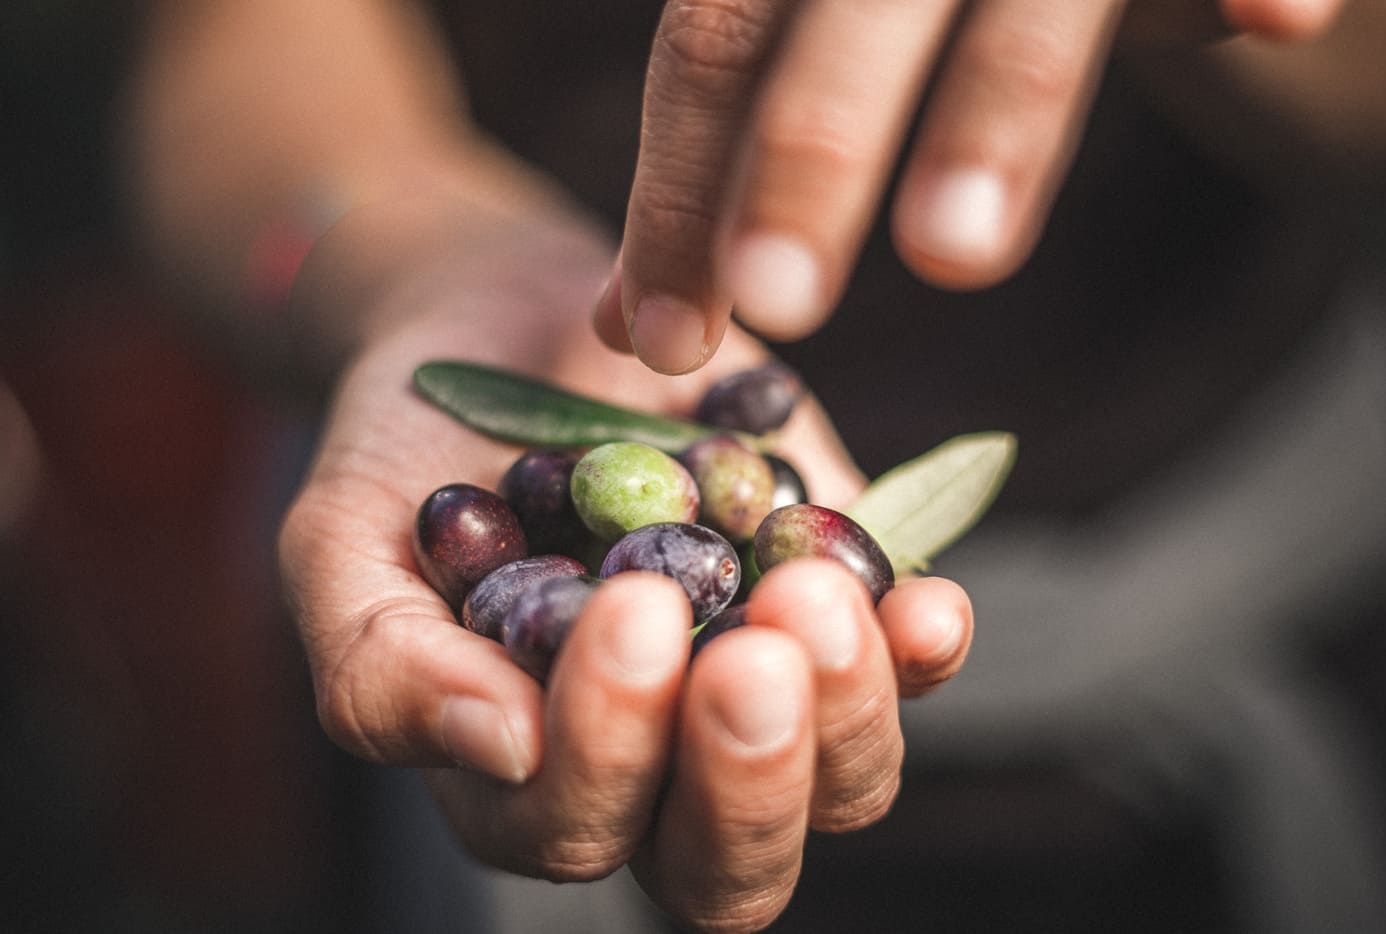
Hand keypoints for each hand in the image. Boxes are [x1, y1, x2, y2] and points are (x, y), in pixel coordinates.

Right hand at [277, 200, 973, 930]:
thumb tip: (499, 747)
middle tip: (750, 653)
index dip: (609, 748)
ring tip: (817, 592)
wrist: (509, 323)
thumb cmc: (409, 445)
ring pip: (839, 786)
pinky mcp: (837, 607)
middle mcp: (656, 759)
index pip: (577, 826)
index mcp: (527, 773)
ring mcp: (757, 688)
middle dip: (748, 772)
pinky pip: (905, 672)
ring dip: (848, 712)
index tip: (629, 608)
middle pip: (729, 863)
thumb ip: (382, 666)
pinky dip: (921, 649)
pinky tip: (928, 600)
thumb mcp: (345, 544)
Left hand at [593, 0, 1345, 372]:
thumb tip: (623, 331)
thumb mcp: (803, 34)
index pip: (709, 57)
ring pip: (1026, 2)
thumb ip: (722, 161)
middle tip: (779, 303)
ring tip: (955, 256)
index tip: (660, 339)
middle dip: (802, 160)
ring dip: (998, 116)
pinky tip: (1283, 24)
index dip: (677, 198)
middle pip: (832, 25)